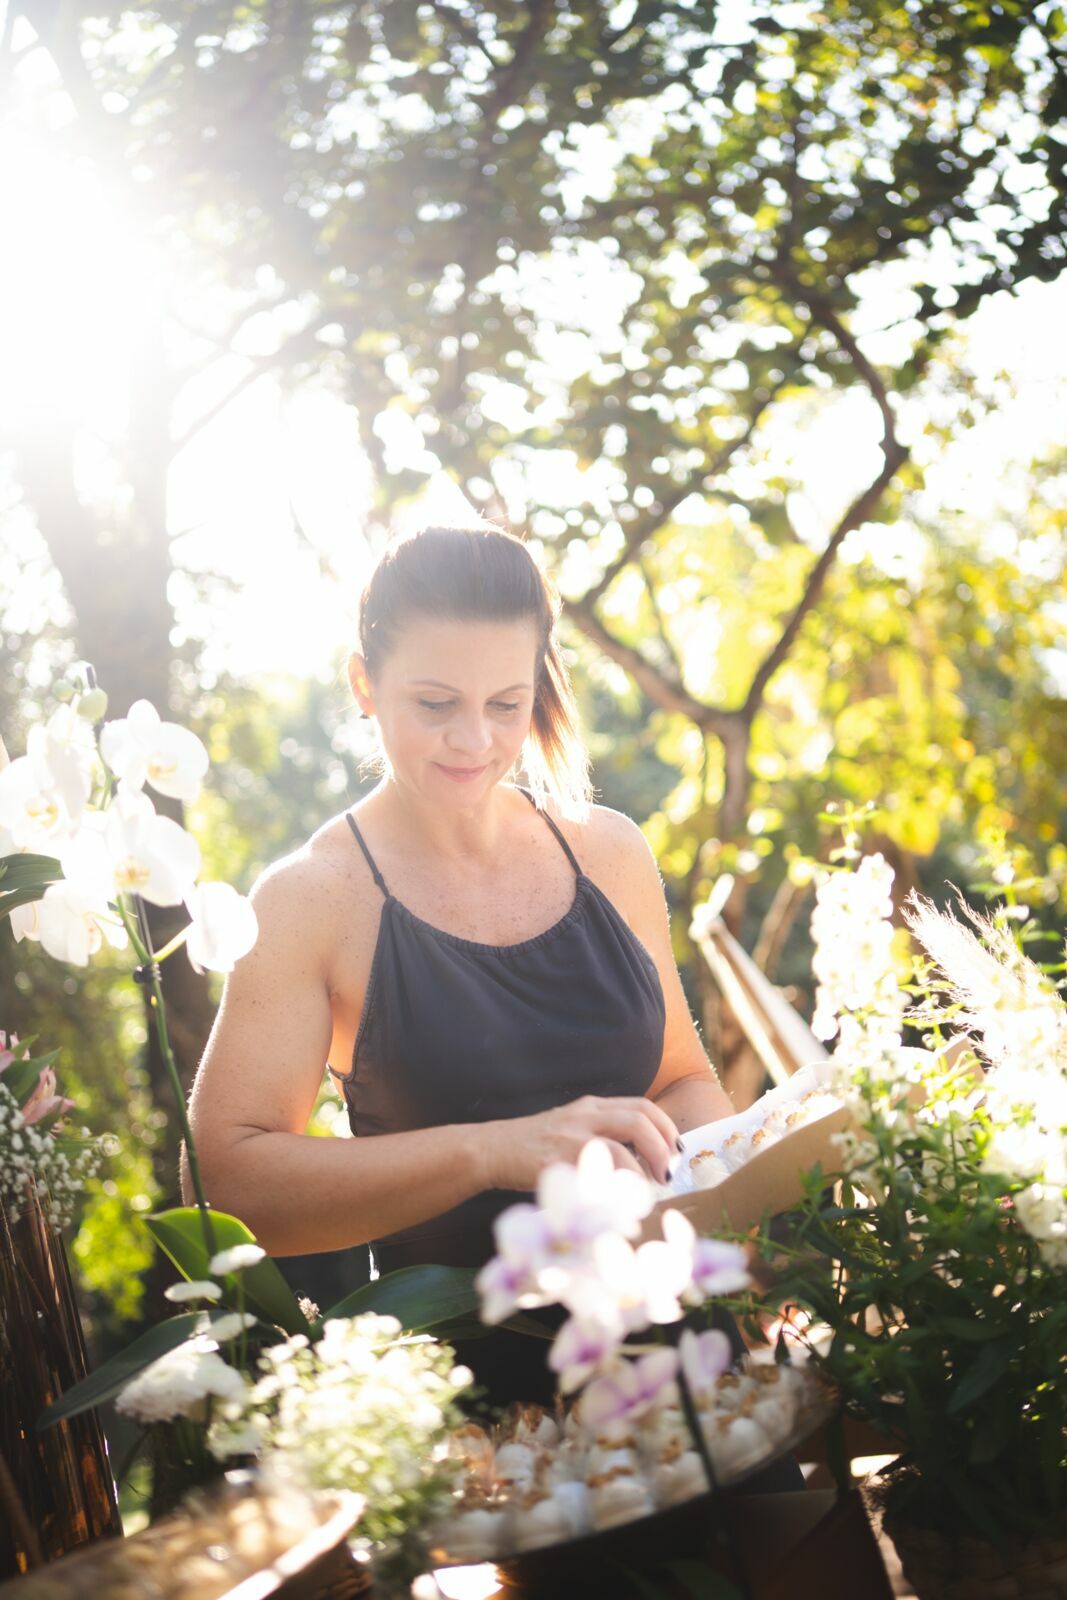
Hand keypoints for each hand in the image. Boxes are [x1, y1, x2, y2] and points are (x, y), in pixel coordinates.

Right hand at [481, 1094, 680, 1190]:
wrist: (492, 1149)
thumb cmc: (534, 1146)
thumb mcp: (571, 1127)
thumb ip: (601, 1135)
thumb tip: (641, 1163)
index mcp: (592, 1106)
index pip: (642, 1106)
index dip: (666, 1128)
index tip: (675, 1152)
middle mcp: (585, 1115)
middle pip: (640, 1119)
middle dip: (662, 1146)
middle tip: (668, 1172)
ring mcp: (572, 1136)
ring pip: (623, 1143)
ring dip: (645, 1168)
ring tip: (649, 1191)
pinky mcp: (559, 1159)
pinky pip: (598, 1171)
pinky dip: (616, 1187)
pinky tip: (621, 1201)